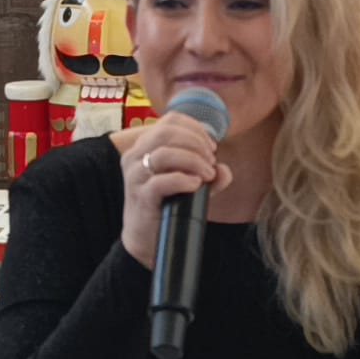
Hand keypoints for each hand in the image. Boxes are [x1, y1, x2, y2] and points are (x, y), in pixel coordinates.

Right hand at [118, 113, 232, 268]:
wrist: (145, 237)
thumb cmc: (167, 204)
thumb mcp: (191, 184)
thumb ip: (210, 174)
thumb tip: (224, 170)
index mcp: (145, 145)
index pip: (171, 120)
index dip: (196, 129)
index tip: (211, 147)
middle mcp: (136, 155)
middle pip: (167, 132)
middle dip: (197, 144)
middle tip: (210, 163)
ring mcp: (135, 176)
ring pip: (165, 154)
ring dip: (194, 161)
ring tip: (207, 175)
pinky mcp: (140, 196)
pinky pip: (161, 181)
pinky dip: (184, 180)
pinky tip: (196, 185)